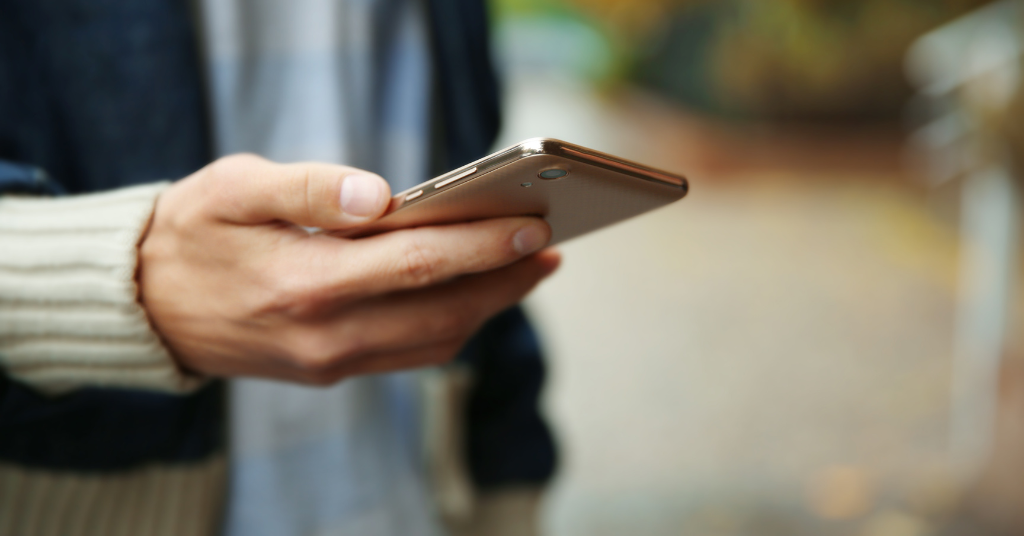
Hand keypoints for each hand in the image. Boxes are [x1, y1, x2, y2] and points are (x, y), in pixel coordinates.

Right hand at [138, 154, 558, 384]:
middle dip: (505, 280)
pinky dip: (453, 327)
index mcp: (303, 282)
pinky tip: (475, 296)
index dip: (482, 247)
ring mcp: (330, 363)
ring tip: (527, 269)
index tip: (533, 226)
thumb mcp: (231, 188)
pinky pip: (410, 356)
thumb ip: (305, 187)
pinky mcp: (331, 372)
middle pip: (442, 312)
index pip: (417, 265)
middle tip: (550, 248)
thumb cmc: (192, 234)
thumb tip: (378, 193)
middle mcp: (325, 336)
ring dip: (489, 307)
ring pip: (434, 342)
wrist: (147, 308)